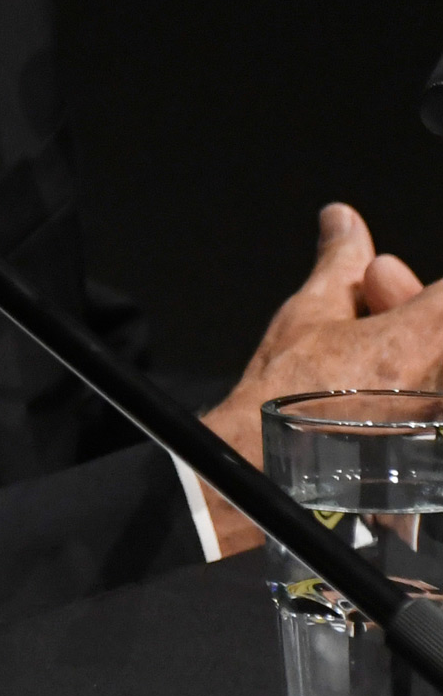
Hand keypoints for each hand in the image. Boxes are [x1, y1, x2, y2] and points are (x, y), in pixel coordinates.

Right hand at [196, 204, 442, 554]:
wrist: (269, 476)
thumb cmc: (285, 398)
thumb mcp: (310, 313)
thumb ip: (340, 262)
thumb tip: (342, 219)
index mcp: (426, 338)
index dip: (414, 287)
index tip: (383, 284)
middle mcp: (442, 379)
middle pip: (438, 323)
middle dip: (407, 300)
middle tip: (370, 291)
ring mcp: (437, 420)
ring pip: (430, 360)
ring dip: (408, 340)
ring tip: (363, 349)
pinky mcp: (432, 452)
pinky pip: (427, 402)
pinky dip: (410, 382)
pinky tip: (374, 387)